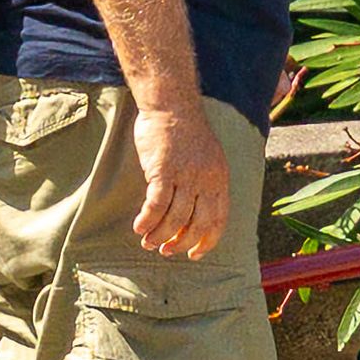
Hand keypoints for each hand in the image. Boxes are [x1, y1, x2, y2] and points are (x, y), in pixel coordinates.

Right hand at [129, 99, 231, 258]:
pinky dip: (147, 220)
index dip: (207, 241)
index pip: (219, 220)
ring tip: (148, 242)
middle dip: (181, 243)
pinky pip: (155, 204)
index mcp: (219, 179)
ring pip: (175, 218)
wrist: (172, 105)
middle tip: (166, 251)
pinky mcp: (163, 170)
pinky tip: (139, 228)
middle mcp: (206, 180)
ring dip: (160, 235)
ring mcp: (185, 175)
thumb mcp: (208, 158)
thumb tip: (193, 214)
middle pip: (197, 224)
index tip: (194, 254)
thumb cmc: (186, 132)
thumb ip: (205, 183)